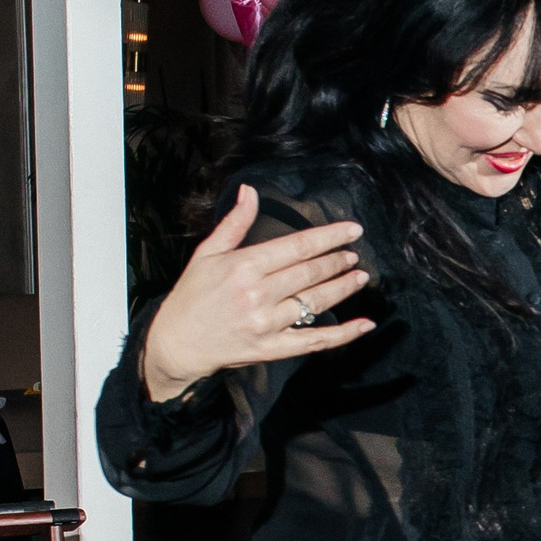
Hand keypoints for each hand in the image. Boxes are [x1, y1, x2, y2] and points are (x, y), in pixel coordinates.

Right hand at [140, 188, 374, 404]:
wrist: (176, 343)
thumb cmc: (192, 295)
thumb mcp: (207, 253)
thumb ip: (235, 223)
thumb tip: (251, 191)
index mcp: (244, 266)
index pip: (297, 247)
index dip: (329, 237)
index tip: (352, 230)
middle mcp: (258, 294)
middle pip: (310, 273)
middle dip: (337, 261)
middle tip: (354, 254)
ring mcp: (267, 323)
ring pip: (315, 302)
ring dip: (342, 288)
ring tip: (360, 277)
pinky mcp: (272, 348)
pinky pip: (315, 341)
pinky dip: (343, 334)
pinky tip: (364, 324)